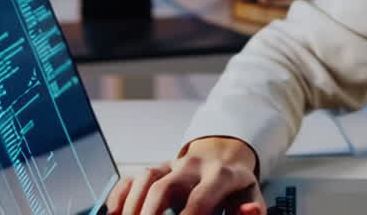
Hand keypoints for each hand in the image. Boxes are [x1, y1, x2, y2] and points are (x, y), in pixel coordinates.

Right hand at [104, 136, 266, 214]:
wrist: (225, 157)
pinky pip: (133, 178)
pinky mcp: (157, 169)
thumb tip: (249, 211)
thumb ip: (252, 209)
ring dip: (133, 206)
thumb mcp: (250, 196)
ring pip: (145, 179)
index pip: (199, 199)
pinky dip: (121, 195)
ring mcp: (172, 165)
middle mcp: (192, 166)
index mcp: (220, 175)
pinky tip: (114, 213)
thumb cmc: (235, 188)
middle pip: (164, 187)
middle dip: (150, 213)